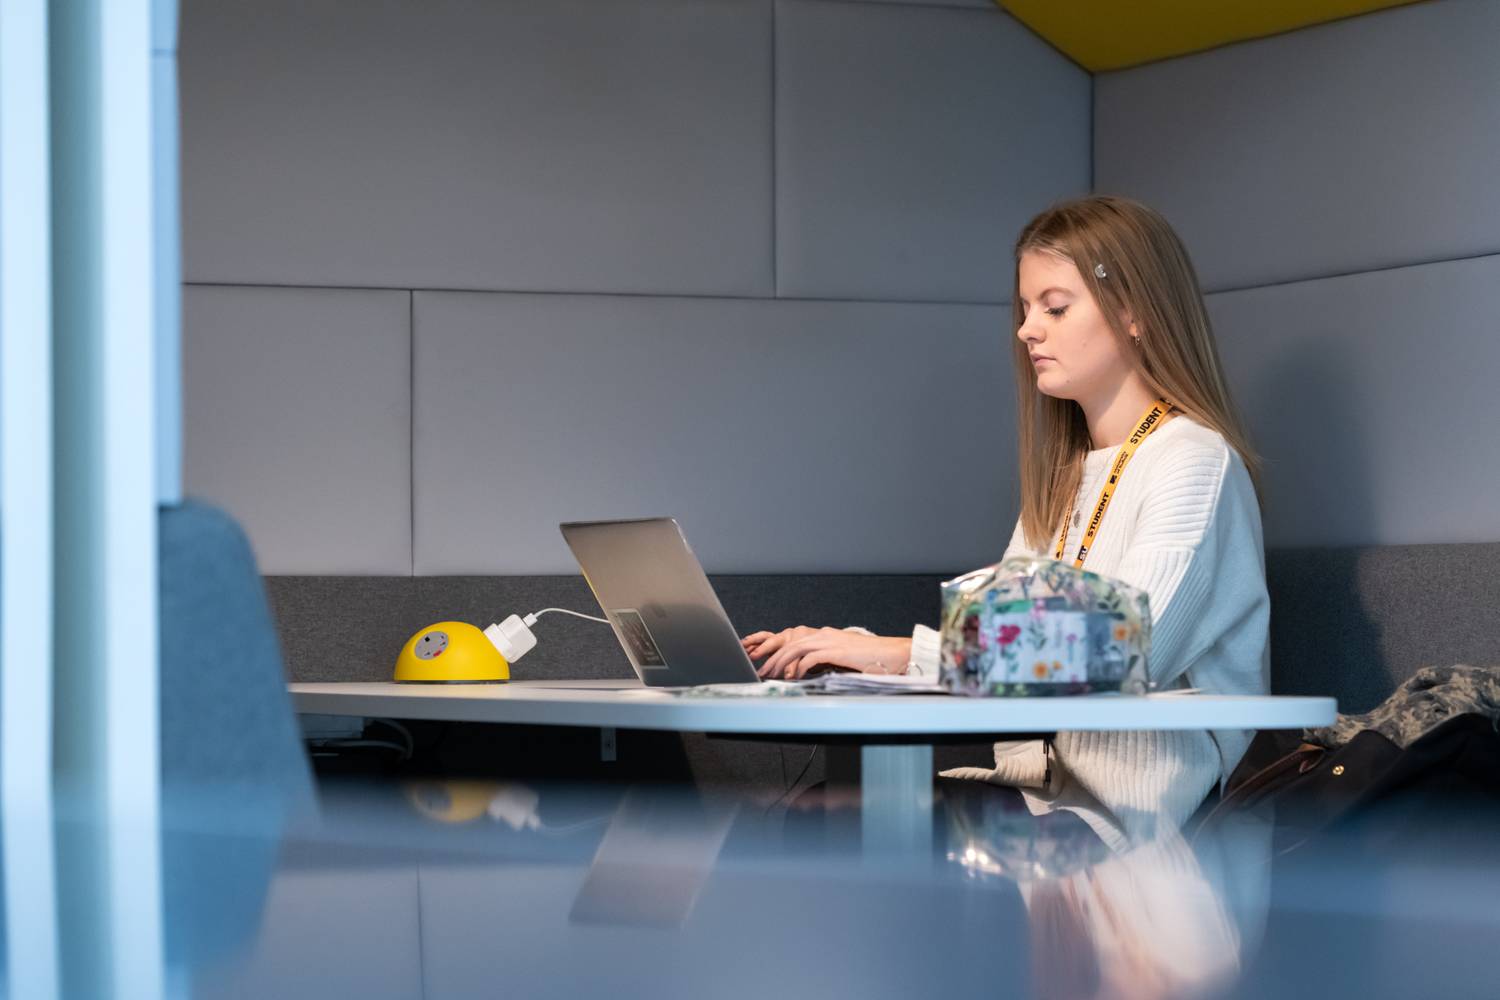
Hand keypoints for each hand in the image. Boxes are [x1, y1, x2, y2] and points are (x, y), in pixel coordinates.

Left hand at [740, 627, 911, 679]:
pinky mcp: (836, 650)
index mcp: (825, 635)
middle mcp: (824, 634)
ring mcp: (830, 640)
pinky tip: (793, 677)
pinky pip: (810, 658)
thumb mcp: (842, 659)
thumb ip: (825, 661)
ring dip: (780, 663)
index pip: (794, 642)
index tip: (769, 666)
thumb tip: (808, 673)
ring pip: (795, 649)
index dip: (778, 653)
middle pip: (790, 644)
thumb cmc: (872, 659)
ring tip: (771, 675)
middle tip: (762, 672)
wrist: (894, 654)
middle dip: (773, 658)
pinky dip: (798, 668)